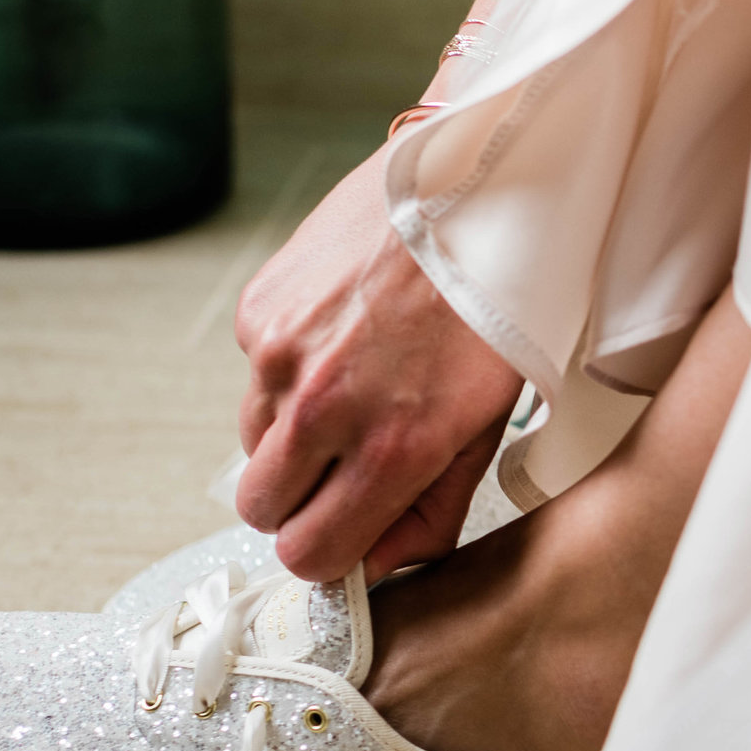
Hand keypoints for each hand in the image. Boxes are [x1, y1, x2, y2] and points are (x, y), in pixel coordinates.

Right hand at [233, 149, 525, 581]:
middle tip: (347, 469)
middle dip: (300, 504)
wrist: (474, 190)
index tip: (350, 531)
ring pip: (252, 446)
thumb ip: (432, 507)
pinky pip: (255, 377)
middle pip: (262, 510)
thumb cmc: (498, 304)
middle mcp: (326, 406)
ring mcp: (281, 355)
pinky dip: (289, 374)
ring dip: (292, 439)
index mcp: (393, 446)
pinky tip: (344, 338)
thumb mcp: (489, 423)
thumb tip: (381, 560)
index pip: (310, 554)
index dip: (330, 550)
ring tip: (356, 392)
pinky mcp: (259, 311)